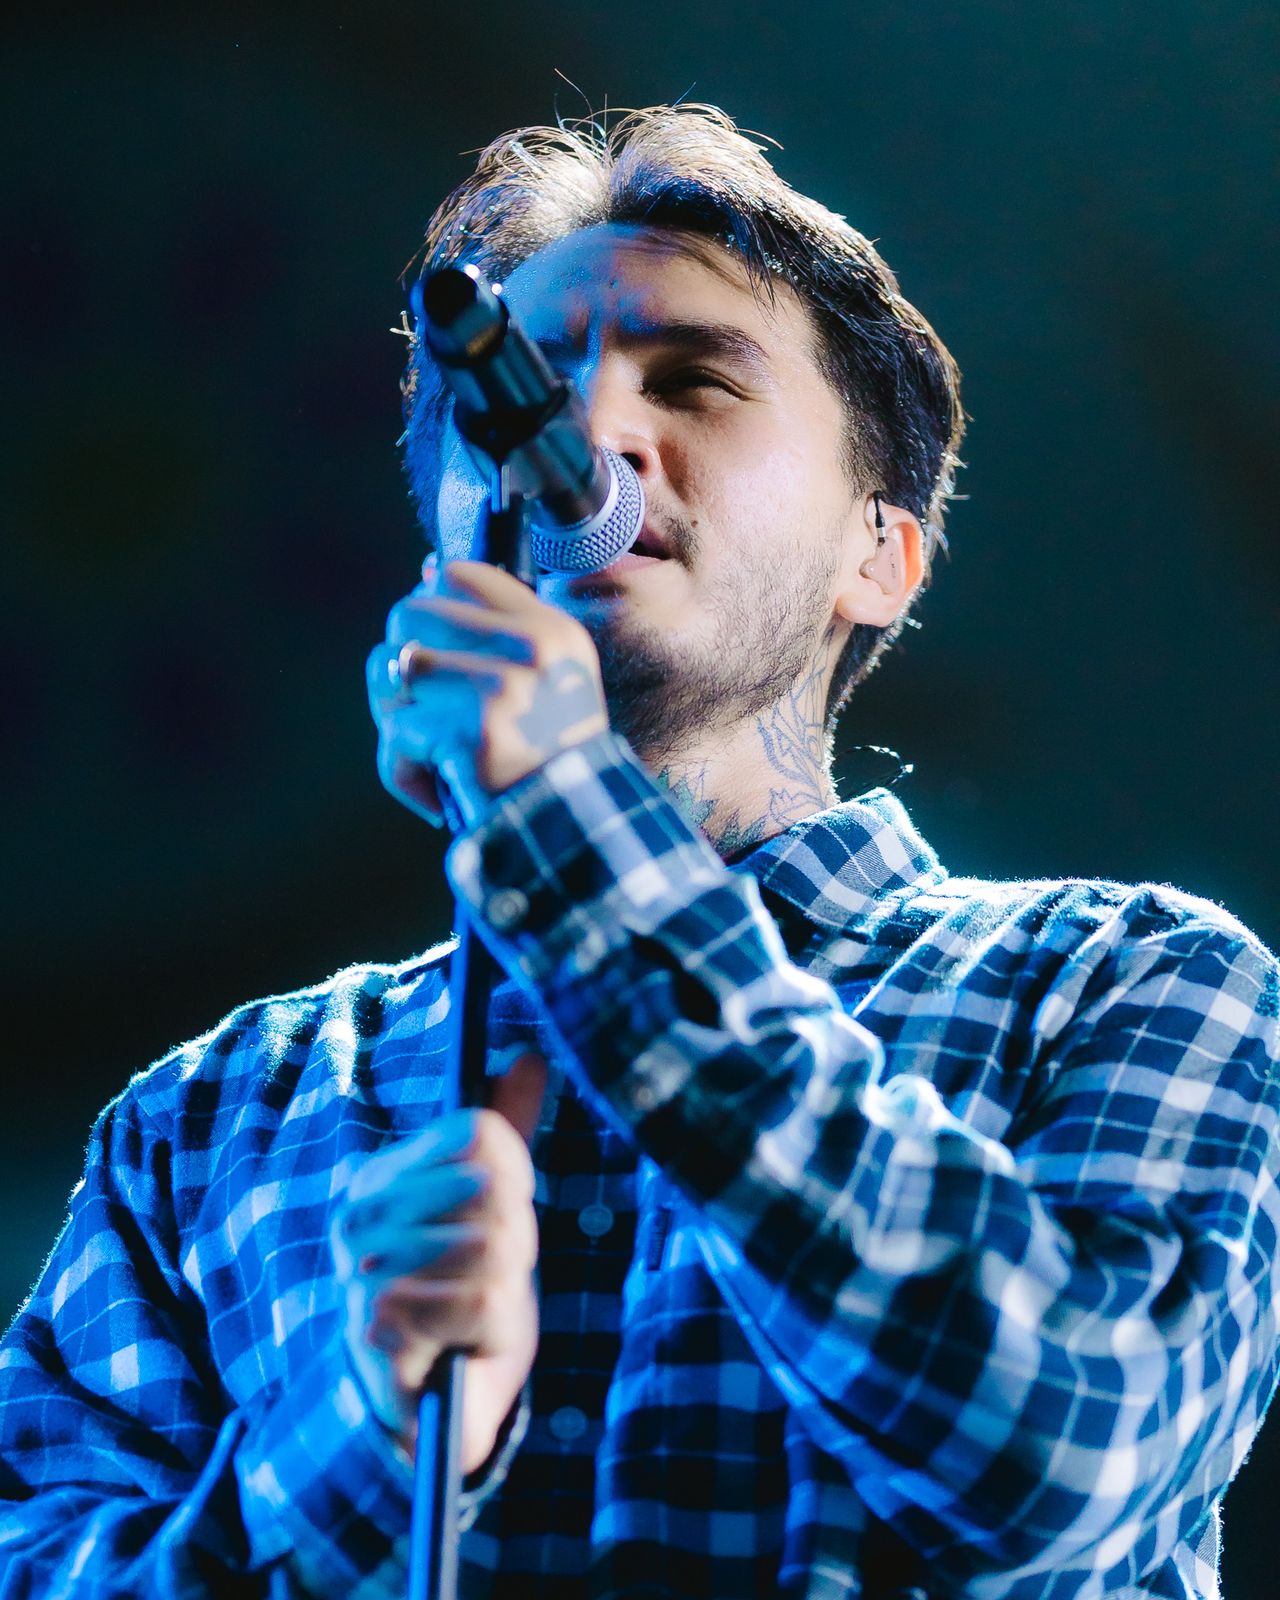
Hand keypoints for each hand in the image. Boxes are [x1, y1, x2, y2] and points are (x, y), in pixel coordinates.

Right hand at [331, 1051, 546, 1473]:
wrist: (423, 1406)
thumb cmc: (457, 1295)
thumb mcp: (487, 1208)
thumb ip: (503, 1130)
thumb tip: (526, 1054)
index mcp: (379, 1178)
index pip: (477, 1130)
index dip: (514, 1173)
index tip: (504, 1213)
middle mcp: (359, 1216)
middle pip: (492, 1187)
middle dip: (515, 1237)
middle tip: (488, 1276)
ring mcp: (362, 1271)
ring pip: (493, 1246)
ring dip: (506, 1286)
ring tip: (476, 1310)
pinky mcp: (379, 1328)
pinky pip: (485, 1302)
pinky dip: (495, 1327)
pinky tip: (466, 1342)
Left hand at [366, 557, 608, 828]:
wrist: (567, 833)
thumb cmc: (544, 763)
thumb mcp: (543, 683)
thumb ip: (492, 630)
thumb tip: (426, 569)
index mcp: (551, 631)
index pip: (459, 574)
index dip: (430, 610)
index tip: (439, 656)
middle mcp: (532, 649)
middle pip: (408, 614)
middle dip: (400, 668)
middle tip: (427, 714)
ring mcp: (502, 688)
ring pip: (391, 670)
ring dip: (398, 719)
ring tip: (435, 752)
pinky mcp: (471, 731)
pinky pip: (398, 732)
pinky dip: (405, 770)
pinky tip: (440, 789)